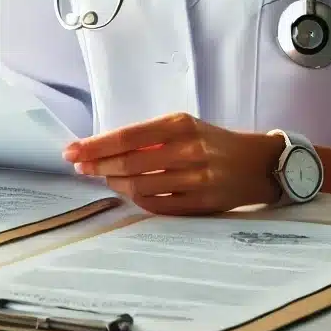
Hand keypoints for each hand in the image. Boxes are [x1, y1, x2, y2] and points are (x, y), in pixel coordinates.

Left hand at [62, 112, 283, 214]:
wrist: (257, 164)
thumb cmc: (213, 142)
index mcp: (181, 124)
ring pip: (140, 186)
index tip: (73, 151)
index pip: (128, 136)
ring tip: (104, 178)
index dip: (96, 145)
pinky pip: (157, 205)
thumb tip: (105, 149)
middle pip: (129, 162)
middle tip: (79, 167)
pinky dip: (137, 200)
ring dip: (115, 183)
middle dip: (97, 165)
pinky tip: (128, 192)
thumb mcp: (186, 126)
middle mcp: (188, 149)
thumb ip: (151, 137)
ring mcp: (195, 179)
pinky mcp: (200, 203)